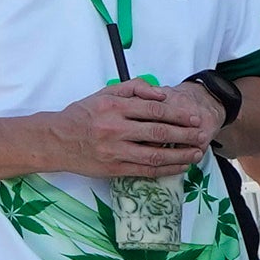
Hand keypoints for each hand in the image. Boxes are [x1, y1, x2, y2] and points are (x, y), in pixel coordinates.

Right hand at [58, 80, 221, 178]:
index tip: (194, 117)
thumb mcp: (104, 94)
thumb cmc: (84, 115)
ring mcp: (115, 151)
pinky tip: (180, 166)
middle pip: (159, 132)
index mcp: (114, 107)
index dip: (178, 114)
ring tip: (197, 153)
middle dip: (185, 134)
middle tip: (202, 135)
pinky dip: (166, 169)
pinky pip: (146, 170)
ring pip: (155, 155)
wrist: (57, 141)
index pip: (154, 110)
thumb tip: (161, 93)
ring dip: (180, 155)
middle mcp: (115, 129)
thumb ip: (134, 89)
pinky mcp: (115, 169)